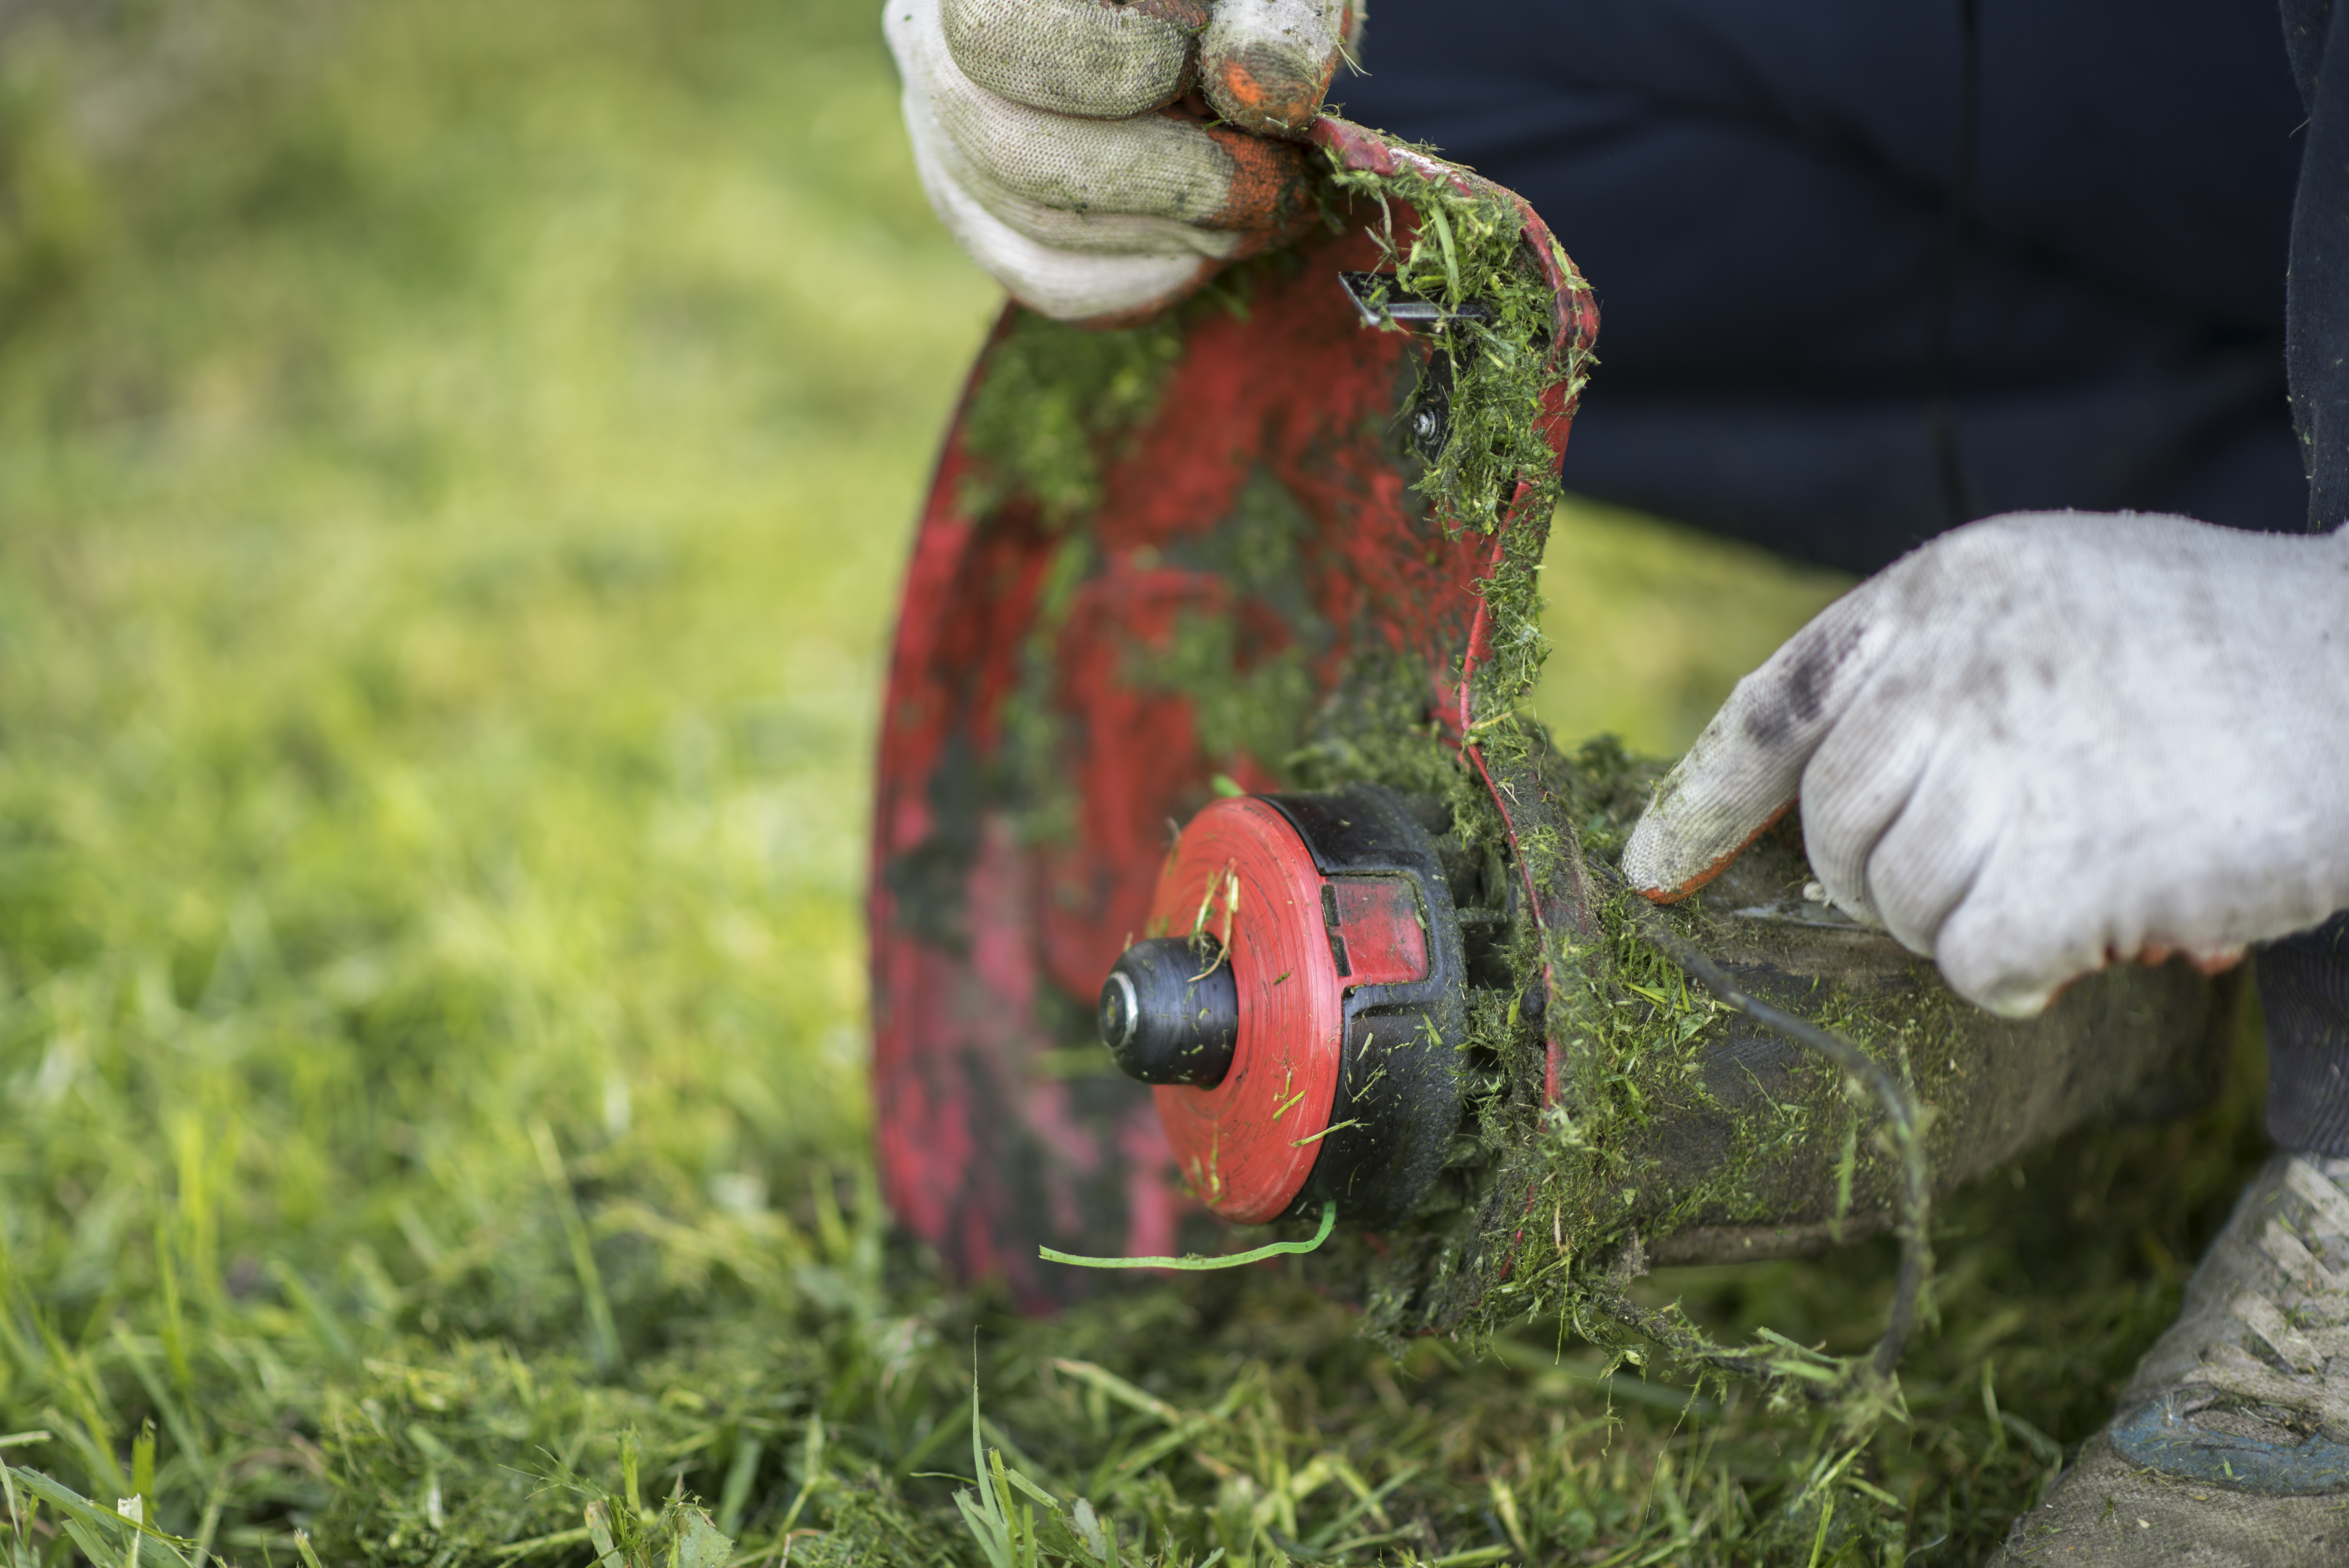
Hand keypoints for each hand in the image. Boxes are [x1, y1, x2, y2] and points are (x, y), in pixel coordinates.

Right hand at [884, 0, 1355, 321]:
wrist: (1180, 23)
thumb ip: (1270, 19)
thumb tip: (1268, 85)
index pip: (998, 33)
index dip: (1105, 62)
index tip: (1192, 61)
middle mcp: (930, 54)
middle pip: (1016, 153)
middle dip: (1166, 178)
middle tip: (1272, 177)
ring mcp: (944, 144)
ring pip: (1037, 229)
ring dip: (1172, 230)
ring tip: (1261, 203)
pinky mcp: (982, 219)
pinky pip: (1051, 281)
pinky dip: (1145, 275)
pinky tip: (1206, 246)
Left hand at [1620, 512, 2348, 1016]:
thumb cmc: (2217, 650)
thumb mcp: (2058, 599)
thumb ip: (1940, 677)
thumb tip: (1822, 817)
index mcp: (1944, 590)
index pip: (1776, 704)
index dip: (1704, 796)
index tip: (1653, 864)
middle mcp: (1960, 666)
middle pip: (1833, 825)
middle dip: (1884, 875)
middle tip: (1990, 867)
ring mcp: (2018, 764)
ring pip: (1898, 900)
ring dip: (1965, 920)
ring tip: (2066, 879)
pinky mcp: (2082, 868)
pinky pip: (1974, 961)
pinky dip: (2015, 975)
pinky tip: (2083, 942)